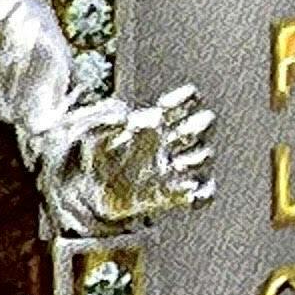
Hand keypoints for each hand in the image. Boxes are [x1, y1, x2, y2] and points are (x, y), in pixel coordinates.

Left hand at [104, 84, 216, 219]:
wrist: (91, 195)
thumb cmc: (94, 159)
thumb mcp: (89, 135)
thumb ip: (102, 124)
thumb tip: (124, 120)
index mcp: (155, 122)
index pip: (186, 101)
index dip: (185, 99)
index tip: (164, 109)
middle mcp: (169, 144)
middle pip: (203, 124)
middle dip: (197, 127)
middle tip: (178, 136)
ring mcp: (173, 168)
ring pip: (204, 156)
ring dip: (197, 159)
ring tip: (177, 166)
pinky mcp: (173, 195)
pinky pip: (203, 193)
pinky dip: (203, 194)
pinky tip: (189, 195)